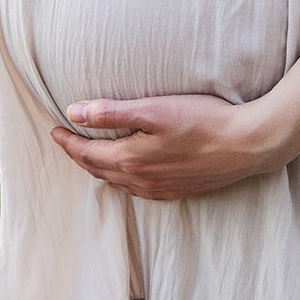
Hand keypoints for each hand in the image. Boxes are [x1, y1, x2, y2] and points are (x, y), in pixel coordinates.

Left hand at [48, 92, 299, 200]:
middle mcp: (141, 180)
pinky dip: (123, 179)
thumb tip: (74, 112)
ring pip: (119, 182)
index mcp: (131, 160)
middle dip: (79, 156)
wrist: (246, 144)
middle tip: (66, 142)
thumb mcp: (154, 109)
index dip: (68, 142)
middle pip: (99, 170)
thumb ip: (112, 112)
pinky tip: (129, 172)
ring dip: (100, 169)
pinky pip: (139, 189)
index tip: (54, 129)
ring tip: (91, 155)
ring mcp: (161, 189)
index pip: (87, 154)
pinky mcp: (178, 190)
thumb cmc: (202, 120)